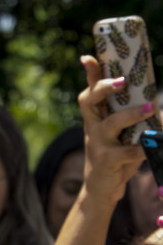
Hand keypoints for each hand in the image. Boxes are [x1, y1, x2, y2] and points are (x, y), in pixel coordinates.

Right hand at [78, 54, 149, 204]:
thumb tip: (156, 104)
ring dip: (130, 115)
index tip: (88, 57)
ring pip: (110, 124)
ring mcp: (97, 143)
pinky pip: (128, 151)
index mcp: (95, 117)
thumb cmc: (115, 155)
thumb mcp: (121, 135)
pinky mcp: (106, 160)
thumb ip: (132, 120)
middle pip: (89, 101)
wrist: (101, 188)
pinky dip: (144, 148)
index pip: (90, 91)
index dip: (90, 73)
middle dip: (103, 88)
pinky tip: (155, 145)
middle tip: (122, 81)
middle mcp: (92, 127)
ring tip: (149, 109)